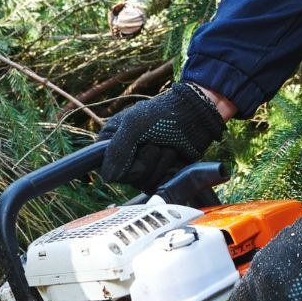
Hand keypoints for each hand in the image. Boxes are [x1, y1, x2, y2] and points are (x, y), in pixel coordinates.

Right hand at [98, 81, 226, 192]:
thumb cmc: (163, 115)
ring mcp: (142, 167)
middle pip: (128, 178)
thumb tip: (108, 178)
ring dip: (161, 163)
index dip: (122, 162)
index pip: (106, 168)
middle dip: (147, 160)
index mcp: (111, 141)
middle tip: (156, 142)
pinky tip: (175, 158)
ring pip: (145, 183)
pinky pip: (159, 185)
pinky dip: (170, 172)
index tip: (135, 146)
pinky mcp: (160, 174)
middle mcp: (124, 156)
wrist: (195, 117)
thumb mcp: (134, 126)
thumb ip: (117, 151)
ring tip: (168, 146)